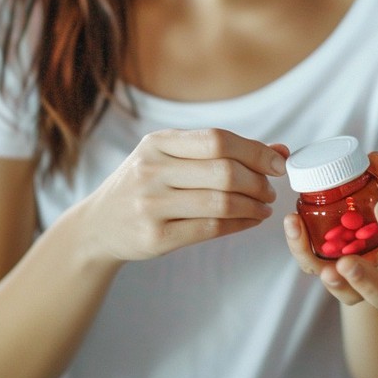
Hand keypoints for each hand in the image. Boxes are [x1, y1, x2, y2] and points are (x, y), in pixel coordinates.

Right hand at [87, 128, 286, 262]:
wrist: (98, 225)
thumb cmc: (142, 185)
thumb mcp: (169, 157)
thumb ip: (218, 151)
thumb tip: (279, 150)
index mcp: (157, 142)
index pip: (217, 139)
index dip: (255, 151)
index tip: (278, 162)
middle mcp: (151, 170)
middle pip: (224, 171)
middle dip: (258, 181)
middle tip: (269, 189)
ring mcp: (151, 205)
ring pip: (220, 202)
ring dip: (252, 205)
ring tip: (262, 206)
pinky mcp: (155, 237)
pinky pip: (210, 229)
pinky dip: (239, 225)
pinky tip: (249, 220)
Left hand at [283, 151, 377, 310]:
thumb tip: (376, 161)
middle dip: (365, 282)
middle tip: (345, 263)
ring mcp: (364, 274)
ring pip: (350, 294)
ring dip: (332, 281)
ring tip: (320, 267)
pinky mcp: (335, 266)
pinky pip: (318, 266)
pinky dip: (303, 249)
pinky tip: (294, 224)